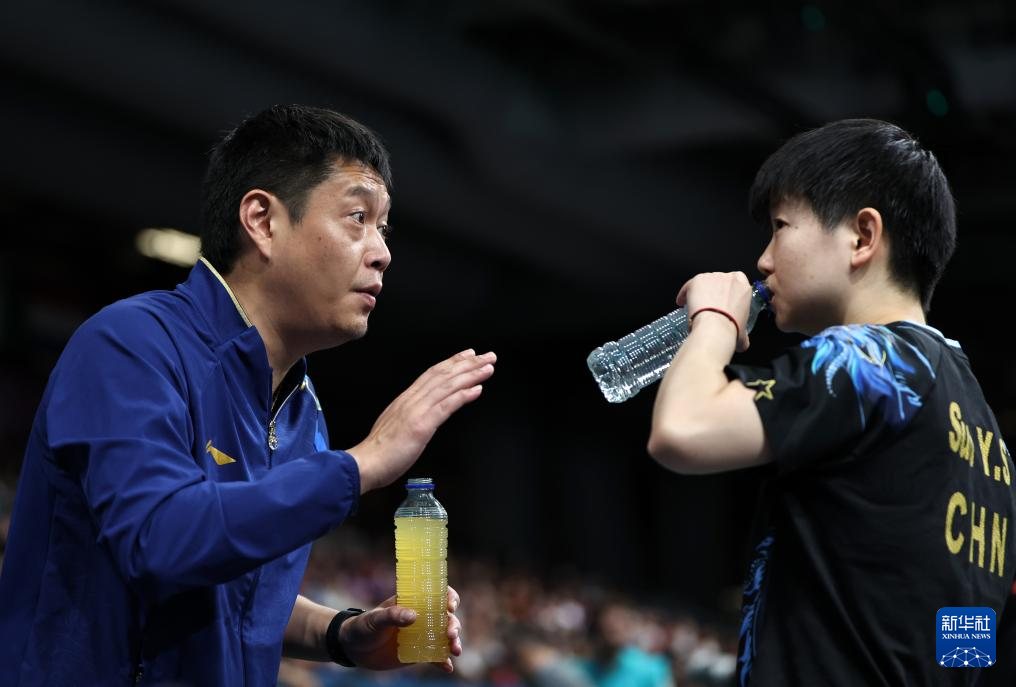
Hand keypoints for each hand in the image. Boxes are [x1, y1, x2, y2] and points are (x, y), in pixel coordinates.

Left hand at [339, 587, 462, 672]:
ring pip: (445, 637)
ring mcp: (421, 635)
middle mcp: (421, 617)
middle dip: (454, 625)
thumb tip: (414, 616)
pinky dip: (443, 662)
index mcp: (413, 601)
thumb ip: (393, 615)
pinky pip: (435, 657)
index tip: (450, 606)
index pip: (437, 594)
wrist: (353, 649)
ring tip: (455, 651)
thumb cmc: (363, 626)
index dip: (449, 597)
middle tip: (450, 634)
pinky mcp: (418, 653)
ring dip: (454, 642)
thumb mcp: (375, 618)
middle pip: (446, 617)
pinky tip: (448, 667)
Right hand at [348, 349, 495, 492]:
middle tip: (487, 356)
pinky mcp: (421, 425)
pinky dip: (463, 396)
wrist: (366, 463)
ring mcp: (417, 411)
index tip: (468, 355)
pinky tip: (477, 389)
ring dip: (470, 375)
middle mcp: (412, 400)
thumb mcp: (396, 425)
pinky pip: (446, 406)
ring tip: (487, 367)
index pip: (432, 374)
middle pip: (443, 375)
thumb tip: (423, 414)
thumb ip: (410, 416)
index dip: (452, 362)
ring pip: (447, 386)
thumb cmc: (379, 451)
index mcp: (406, 400)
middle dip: (467, 364)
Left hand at [676, 272, 752, 351]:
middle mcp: (729, 278)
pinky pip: (689, 285)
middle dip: (713, 292)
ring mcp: (713, 277)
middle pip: (719, 281)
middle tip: (708, 305)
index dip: (727, 292)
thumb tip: (743, 343)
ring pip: (704, 283)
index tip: (723, 300)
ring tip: (694, 305)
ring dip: (699, 293)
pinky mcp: (698, 280)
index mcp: (744, 288)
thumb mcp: (743, 334)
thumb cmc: (730, 330)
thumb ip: (743, 334)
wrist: (715, 327)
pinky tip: (682, 303)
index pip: (737, 282)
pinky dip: (684, 294)